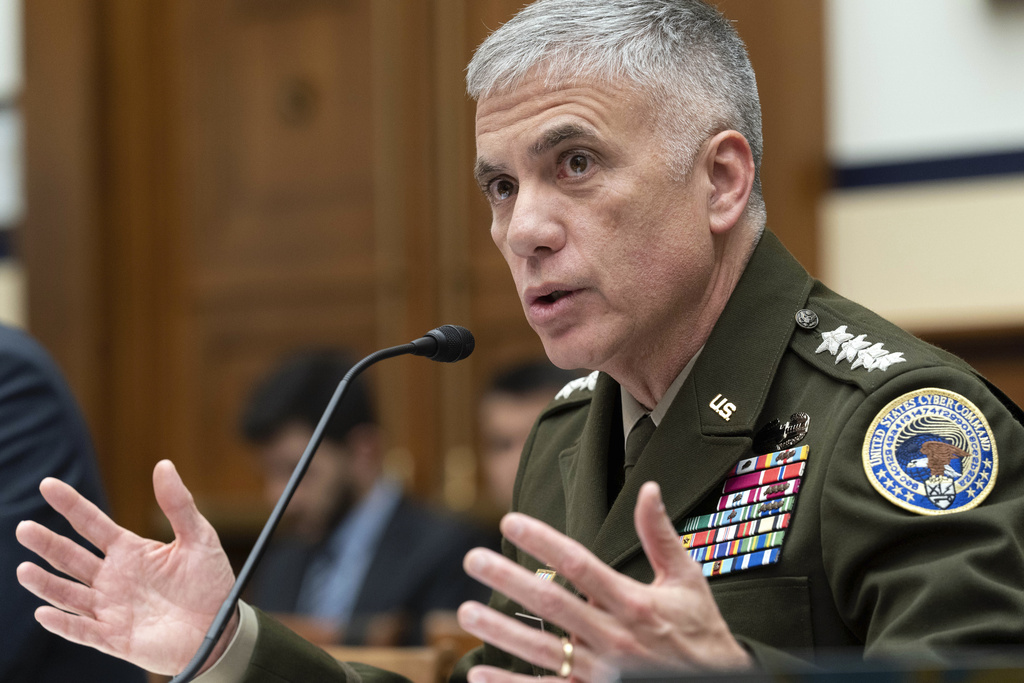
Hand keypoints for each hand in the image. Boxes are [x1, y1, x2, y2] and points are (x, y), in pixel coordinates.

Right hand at [16, 460, 236, 674]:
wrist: (221, 627)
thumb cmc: (210, 582)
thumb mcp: (199, 537)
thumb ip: (179, 504)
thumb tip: (164, 464)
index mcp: (129, 551)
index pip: (91, 524)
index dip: (71, 505)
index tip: (48, 485)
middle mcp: (113, 578)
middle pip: (71, 557)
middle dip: (47, 543)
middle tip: (24, 528)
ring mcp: (110, 608)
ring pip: (69, 593)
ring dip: (46, 583)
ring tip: (24, 570)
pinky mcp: (114, 637)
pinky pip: (83, 631)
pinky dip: (63, 623)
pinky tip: (45, 613)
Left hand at [457, 481, 751, 682]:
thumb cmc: (700, 632)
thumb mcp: (687, 580)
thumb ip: (660, 536)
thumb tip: (648, 489)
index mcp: (634, 603)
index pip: (580, 565)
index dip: (543, 541)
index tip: (510, 521)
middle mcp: (615, 638)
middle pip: (553, 605)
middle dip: (509, 581)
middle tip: (472, 560)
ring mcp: (603, 672)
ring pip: (542, 651)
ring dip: (500, 632)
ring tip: (466, 612)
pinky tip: (480, 672)